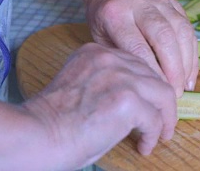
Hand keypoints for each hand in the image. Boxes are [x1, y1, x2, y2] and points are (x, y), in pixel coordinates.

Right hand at [23, 43, 176, 168]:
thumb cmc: (52, 122)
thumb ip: (106, 83)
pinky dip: (153, 134)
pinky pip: (155, 118)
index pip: (136, 64)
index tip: (150, 104)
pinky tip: (144, 146)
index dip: (147, 87)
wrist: (35, 136)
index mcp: (95, 52)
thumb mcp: (81, 87)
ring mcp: (121, 77)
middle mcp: (110, 59)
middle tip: (162, 123)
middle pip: (154, 76)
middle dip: (162, 102)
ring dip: (165, 118)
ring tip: (160, 135)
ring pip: (162, 95)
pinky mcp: (128, 100)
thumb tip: (137, 102)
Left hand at [85, 0, 198, 96]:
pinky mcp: (175, 3)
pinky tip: (190, 74)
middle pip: (163, 36)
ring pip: (181, 31)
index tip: (157, 91)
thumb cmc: (104, 21)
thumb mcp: (101, 39)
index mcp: (116, 13)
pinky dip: (192, 54)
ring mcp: (161, 0)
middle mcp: (141, 3)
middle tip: (175, 93)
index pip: (137, 46)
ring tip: (185, 86)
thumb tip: (144, 86)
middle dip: (173, 68)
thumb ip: (121, 58)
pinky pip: (189, 30)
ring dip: (186, 62)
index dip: (152, 71)